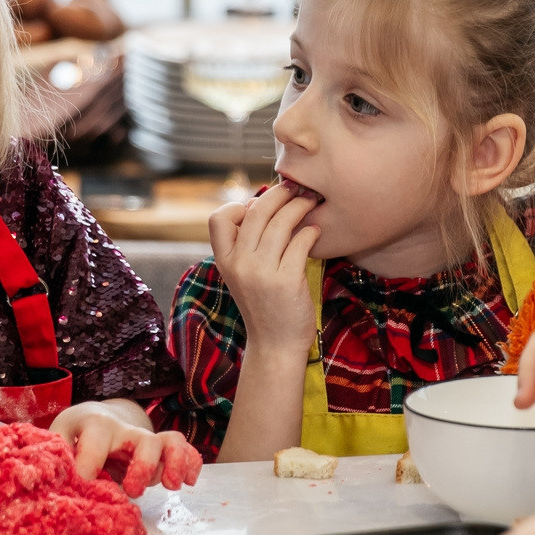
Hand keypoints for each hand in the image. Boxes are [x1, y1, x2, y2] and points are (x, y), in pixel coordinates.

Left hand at [52, 401, 204, 496]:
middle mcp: (125, 430)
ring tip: (172, 487)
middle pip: (143, 440)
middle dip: (143, 466)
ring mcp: (145, 439)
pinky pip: (184, 450)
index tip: (85, 482)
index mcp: (95, 425)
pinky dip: (191, 463)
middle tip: (133, 491)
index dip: (91, 462)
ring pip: (170, 442)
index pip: (96, 441)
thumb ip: (56, 455)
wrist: (95, 418)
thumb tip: (51, 476)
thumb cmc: (74, 434)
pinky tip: (190, 481)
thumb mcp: (58, 437)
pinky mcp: (161, 450)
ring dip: (175, 463)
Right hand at [205, 184, 320, 352]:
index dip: (240, 205)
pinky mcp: (286, 281)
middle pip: (256, 211)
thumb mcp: (242, 275)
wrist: (275, 345)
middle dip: (279, 194)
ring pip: (280, 222)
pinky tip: (315, 231)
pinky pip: (300, 242)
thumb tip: (261, 204)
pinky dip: (311, 231)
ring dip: (299, 206)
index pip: (219, 218)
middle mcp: (239, 264)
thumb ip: (245, 245)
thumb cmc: (263, 304)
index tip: (260, 206)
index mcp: (224, 261)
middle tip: (295, 189)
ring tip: (310, 203)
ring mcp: (261, 273)